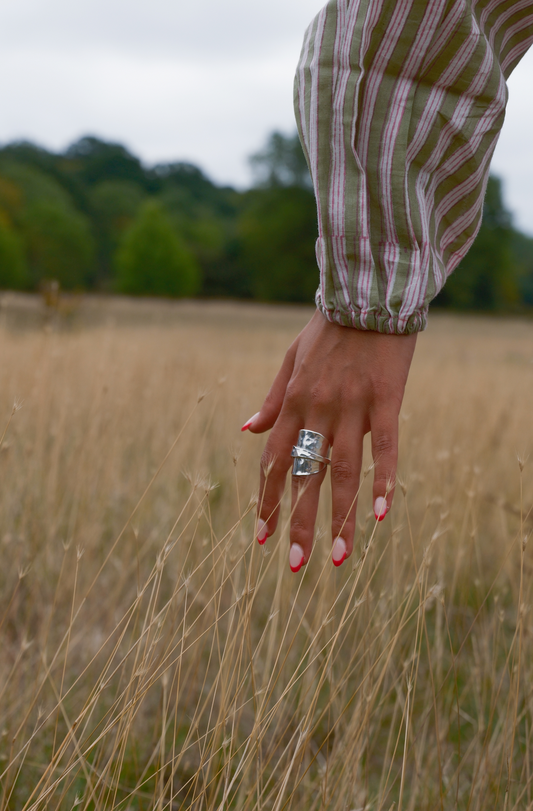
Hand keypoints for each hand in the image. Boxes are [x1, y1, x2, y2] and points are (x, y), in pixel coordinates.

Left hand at [242, 309, 416, 570]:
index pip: (275, 461)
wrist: (367, 294)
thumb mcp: (289, 360)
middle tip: (295, 565)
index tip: (263, 536)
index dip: (268, 500)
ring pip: (344, 471)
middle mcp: (318, 410)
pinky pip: (385, 446)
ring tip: (339, 558)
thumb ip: (272, 399)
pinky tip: (383, 514)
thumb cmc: (327, 330)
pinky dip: (385, 480)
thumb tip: (246, 429)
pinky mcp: (386, 400)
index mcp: (293, 403)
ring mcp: (352, 406)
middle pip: (305, 475)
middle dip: (297, 522)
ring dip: (341, 517)